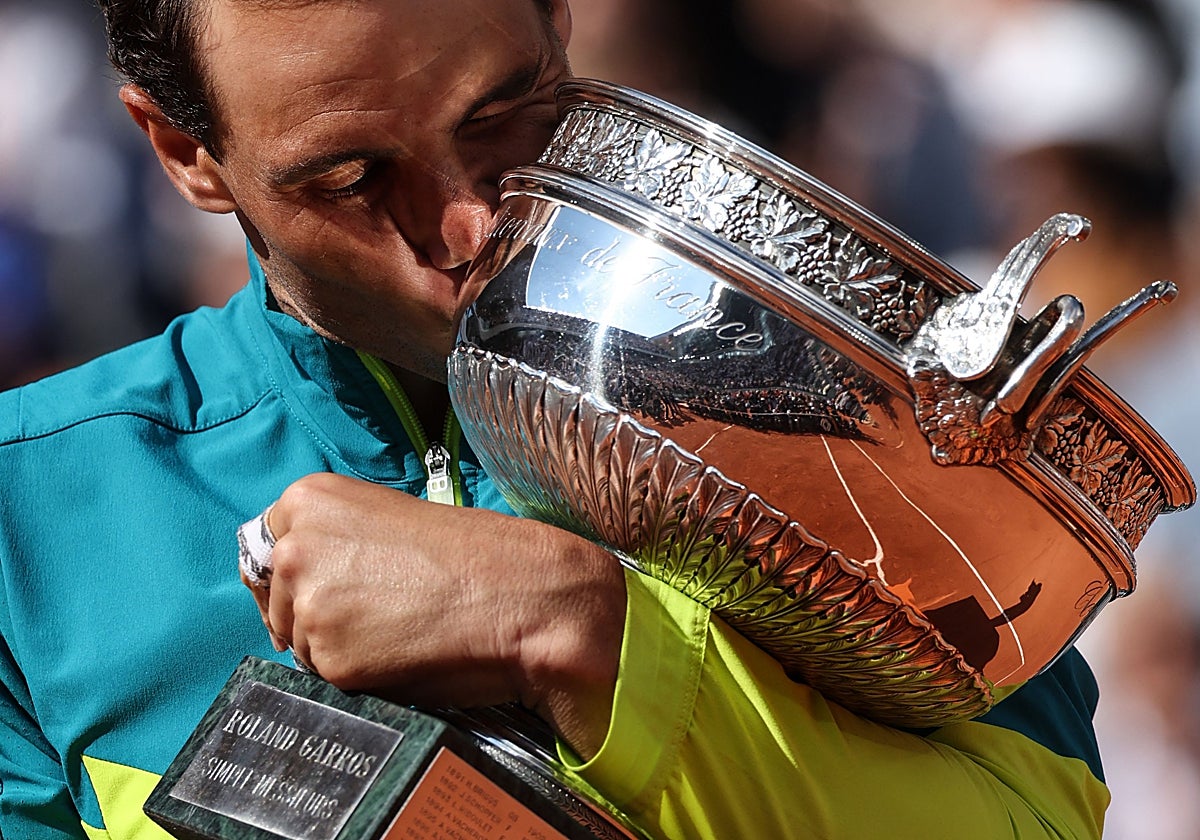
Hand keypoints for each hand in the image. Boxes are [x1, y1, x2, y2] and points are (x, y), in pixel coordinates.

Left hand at [243, 472, 625, 757]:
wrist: (522, 592)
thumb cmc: (472, 556)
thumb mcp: (387, 521)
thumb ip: (334, 540)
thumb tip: (302, 583)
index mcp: (307, 498)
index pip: (262, 549)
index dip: (295, 577)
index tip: (326, 588)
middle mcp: (295, 545)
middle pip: (275, 598)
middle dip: (312, 613)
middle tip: (377, 612)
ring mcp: (308, 603)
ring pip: (298, 641)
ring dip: (336, 646)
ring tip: (398, 629)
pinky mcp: (328, 657)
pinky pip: (326, 677)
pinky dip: (359, 674)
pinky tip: (402, 652)